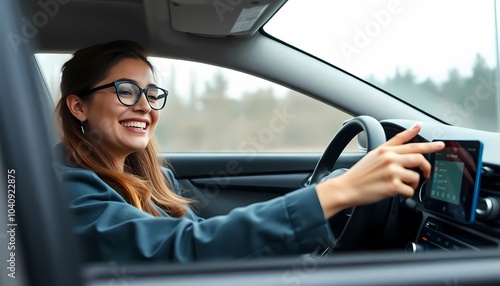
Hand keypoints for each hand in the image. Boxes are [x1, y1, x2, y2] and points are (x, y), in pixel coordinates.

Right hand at [316, 123, 444, 218]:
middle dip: (426, 167)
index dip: (429, 145)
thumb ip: (395, 142)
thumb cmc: (360, 173)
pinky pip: (410, 190)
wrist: (347, 187)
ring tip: (404, 185)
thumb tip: (414, 128)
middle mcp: (390, 159)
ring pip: (416, 176)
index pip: (412, 144)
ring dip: (413, 183)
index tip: (441, 145)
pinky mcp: (392, 187)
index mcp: (386, 150)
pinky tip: (398, 192)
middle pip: (418, 159)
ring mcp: (391, 172)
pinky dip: (407, 193)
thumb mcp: (375, 153)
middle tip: (426, 173)